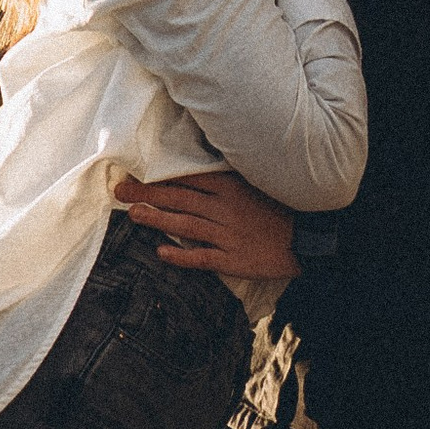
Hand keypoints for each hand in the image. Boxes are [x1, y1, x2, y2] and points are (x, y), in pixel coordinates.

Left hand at [115, 169, 298, 279]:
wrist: (310, 238)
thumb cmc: (280, 208)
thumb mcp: (255, 183)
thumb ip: (226, 178)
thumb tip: (195, 169)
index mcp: (230, 188)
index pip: (188, 178)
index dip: (159, 175)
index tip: (135, 171)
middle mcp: (225, 209)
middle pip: (179, 199)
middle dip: (146, 193)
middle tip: (118, 190)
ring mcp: (228, 235)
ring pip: (186, 225)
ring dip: (157, 219)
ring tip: (132, 214)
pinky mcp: (234, 260)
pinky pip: (203, 257)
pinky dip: (182, 255)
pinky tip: (161, 252)